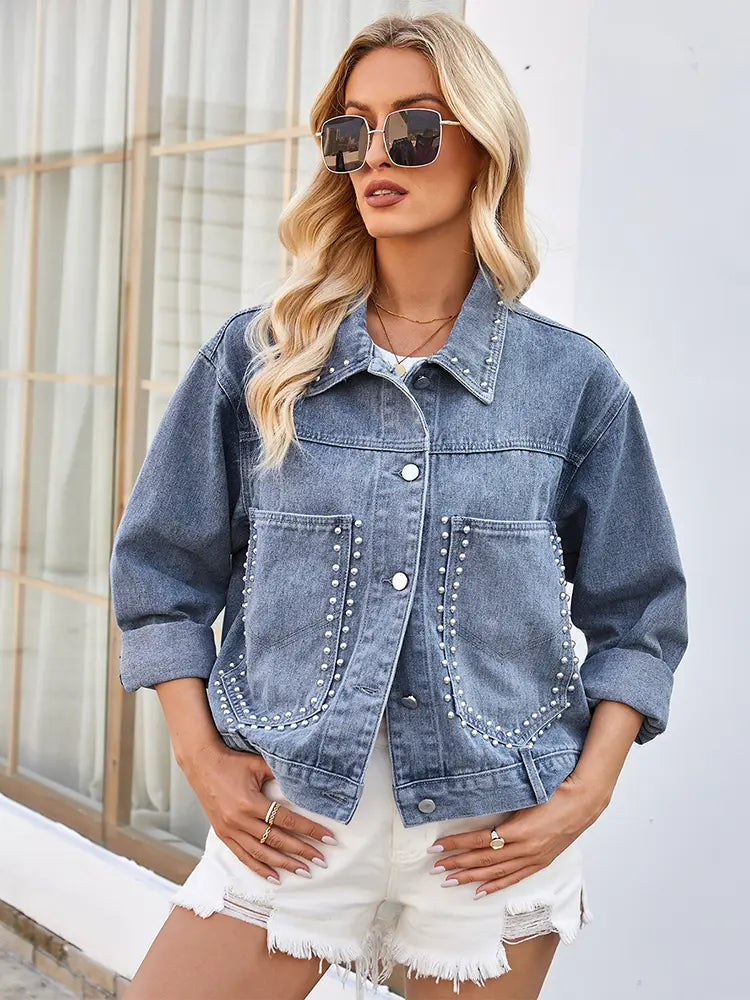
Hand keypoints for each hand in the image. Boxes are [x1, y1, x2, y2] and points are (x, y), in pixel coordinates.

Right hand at [181, 742, 337, 881]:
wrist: (201, 764)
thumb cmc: (232, 762)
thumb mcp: (258, 764)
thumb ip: (280, 776)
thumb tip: (306, 784)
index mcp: (250, 803)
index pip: (287, 821)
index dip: (310, 830)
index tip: (329, 838)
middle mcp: (240, 820)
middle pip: (278, 840)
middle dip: (302, 851)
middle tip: (322, 860)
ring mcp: (230, 830)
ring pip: (262, 853)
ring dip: (284, 864)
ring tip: (304, 871)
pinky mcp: (223, 835)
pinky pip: (243, 856)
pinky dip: (259, 868)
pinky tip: (275, 877)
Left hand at [426, 771, 607, 897]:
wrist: (586, 801)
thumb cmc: (557, 790)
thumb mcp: (527, 792)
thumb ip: (503, 800)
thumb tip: (474, 797)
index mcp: (520, 829)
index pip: (480, 840)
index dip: (457, 844)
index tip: (437, 846)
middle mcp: (525, 848)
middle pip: (484, 859)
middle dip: (458, 863)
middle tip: (435, 867)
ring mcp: (533, 858)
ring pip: (496, 872)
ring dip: (471, 877)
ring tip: (449, 880)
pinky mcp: (540, 862)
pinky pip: (514, 878)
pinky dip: (495, 885)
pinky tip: (479, 891)